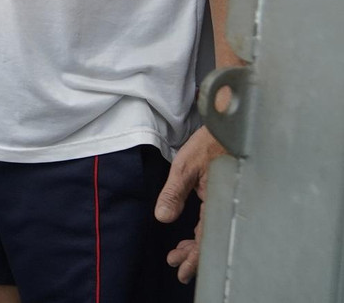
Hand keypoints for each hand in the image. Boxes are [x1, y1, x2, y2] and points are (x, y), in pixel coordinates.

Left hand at [157, 124, 224, 281]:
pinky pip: (216, 222)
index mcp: (219, 203)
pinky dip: (204, 232)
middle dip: (193, 256)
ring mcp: (228, 202)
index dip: (195, 258)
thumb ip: (174, 193)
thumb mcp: (186, 166)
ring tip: (179, 254)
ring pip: (214, 233)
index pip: (207, 240)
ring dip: (196, 246)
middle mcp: (227, 206)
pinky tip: (193, 236)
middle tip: (175, 264)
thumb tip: (162, 217)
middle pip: (211, 241)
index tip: (180, 270)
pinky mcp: (227, 196)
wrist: (231, 124)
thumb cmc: (210, 142)